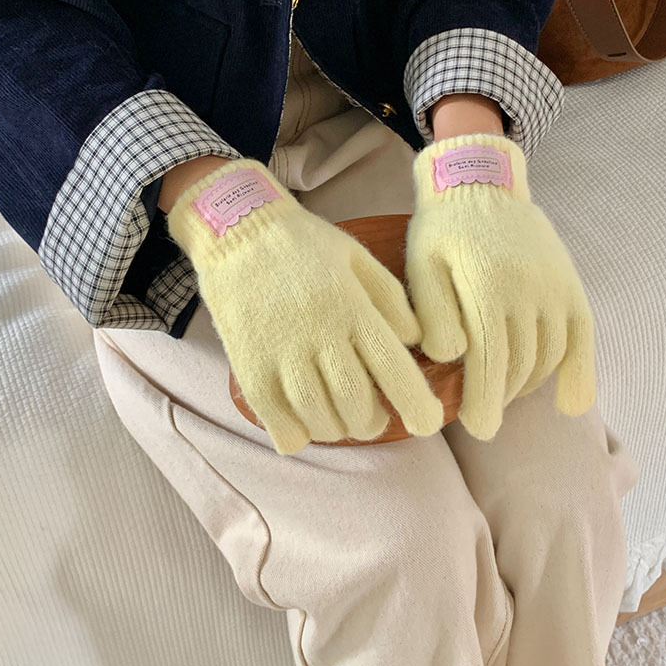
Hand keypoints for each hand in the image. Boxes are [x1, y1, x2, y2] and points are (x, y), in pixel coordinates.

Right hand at [167, 158, 443, 453]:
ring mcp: (280, 352)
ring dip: (336, 429)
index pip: (392, 367)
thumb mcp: (357, 257)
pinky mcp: (249, 365)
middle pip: (355, 403)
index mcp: (351, 306)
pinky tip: (304, 425)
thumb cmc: (305, 245)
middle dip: (372, 423)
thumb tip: (416, 342)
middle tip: (374, 419)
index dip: (416, 404)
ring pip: (318, 417)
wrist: (237, 230)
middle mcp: (318, 333)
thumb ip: (391, 300)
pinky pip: (276, 420)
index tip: (428, 424)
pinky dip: (296, 434)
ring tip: (340, 420)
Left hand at [405, 133, 595, 440]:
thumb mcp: (422, 263)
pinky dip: (579, 373)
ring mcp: (555, 286)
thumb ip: (434, 311)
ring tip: (504, 394)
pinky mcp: (570, 283)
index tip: (476, 427)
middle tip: (482, 416)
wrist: (481, 181)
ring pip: (549, 355)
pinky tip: (570, 403)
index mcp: (488, 285)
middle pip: (520, 364)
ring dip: (528, 384)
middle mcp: (529, 288)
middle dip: (501, 397)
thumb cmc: (442, 228)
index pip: (491, 359)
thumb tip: (450, 357)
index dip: (484, 400)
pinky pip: (583, 337)